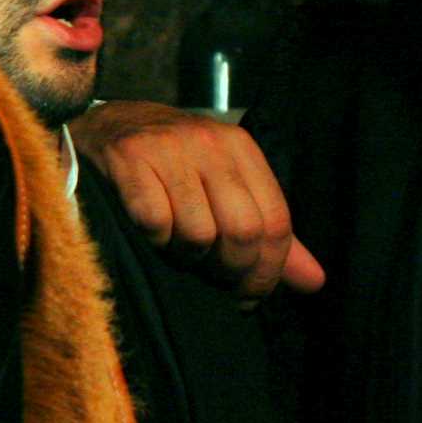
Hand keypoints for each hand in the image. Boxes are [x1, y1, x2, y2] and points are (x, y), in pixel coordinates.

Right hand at [72, 100, 324, 300]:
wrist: (106, 126)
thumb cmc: (174, 166)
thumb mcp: (228, 189)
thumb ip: (271, 235)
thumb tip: (315, 283)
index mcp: (242, 149)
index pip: (276, 222)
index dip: (267, 272)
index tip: (249, 297)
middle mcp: (211, 143)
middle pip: (244, 231)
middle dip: (230, 271)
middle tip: (214, 280)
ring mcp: (169, 148)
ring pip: (199, 233)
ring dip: (187, 256)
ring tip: (177, 247)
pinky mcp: (129, 158)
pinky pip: (155, 223)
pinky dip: (154, 240)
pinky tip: (150, 233)